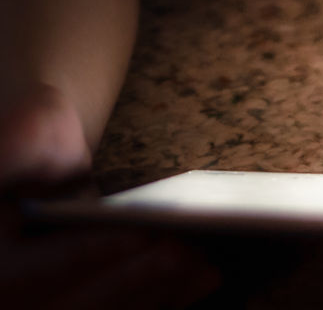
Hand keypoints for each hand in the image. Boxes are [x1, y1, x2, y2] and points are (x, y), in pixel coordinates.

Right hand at [0, 82, 220, 309]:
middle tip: (183, 250)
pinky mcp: (81, 309)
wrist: (43, 160)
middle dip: (134, 278)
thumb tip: (16, 151)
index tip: (139, 237)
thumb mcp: (20, 131)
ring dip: (156, 293)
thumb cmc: (32, 138)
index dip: (89, 254)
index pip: (35, 272)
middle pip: (76, 306)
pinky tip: (202, 276)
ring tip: (204, 262)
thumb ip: (15, 144)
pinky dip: (163, 300)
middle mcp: (11, 303)